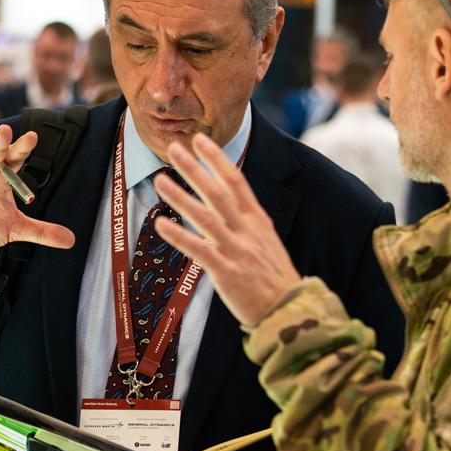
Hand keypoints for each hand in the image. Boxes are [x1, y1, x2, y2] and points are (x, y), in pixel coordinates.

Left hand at [152, 135, 300, 326]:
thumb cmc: (274, 276)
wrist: (289, 309)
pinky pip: (199, 250)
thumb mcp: (267, 241)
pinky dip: (179, 236)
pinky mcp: (226, 272)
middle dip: (195, 168)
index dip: (217, 159)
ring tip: (160, 179)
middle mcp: (247, 230)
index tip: (201, 140)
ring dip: (181, 196)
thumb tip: (231, 205)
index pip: (237, 181)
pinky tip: (161, 225)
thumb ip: (248, 222)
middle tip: (175, 148)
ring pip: (205, 217)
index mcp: (258, 220)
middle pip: (218, 192)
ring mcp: (237, 250)